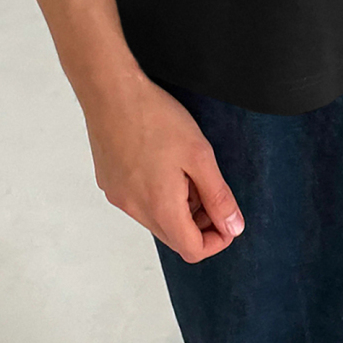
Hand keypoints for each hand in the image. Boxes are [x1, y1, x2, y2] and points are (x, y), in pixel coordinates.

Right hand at [82, 67, 244, 261]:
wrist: (110, 91)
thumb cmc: (155, 118)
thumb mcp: (200, 156)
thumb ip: (218, 196)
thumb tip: (233, 227)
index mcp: (159, 207)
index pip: (192, 250)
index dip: (217, 240)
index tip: (228, 219)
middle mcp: (134, 209)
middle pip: (174, 237)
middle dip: (199, 223)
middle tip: (209, 189)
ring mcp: (118, 196)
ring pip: (156, 219)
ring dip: (179, 207)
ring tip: (186, 170)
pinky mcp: (109, 182)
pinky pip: (139, 202)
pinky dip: (157, 194)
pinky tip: (163, 162)